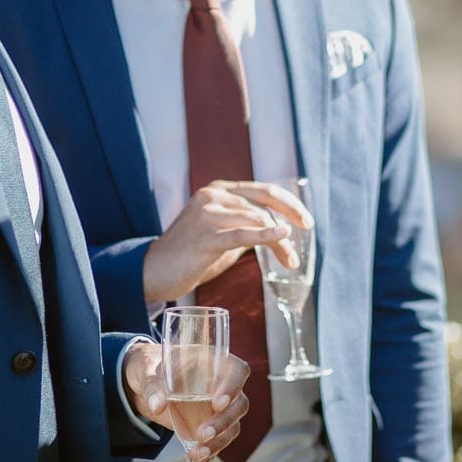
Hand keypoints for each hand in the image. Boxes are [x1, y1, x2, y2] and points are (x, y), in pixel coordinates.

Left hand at [122, 342, 251, 461]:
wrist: (147, 382)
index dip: (232, 387)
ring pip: (233, 426)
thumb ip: (153, 385)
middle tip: (203, 434)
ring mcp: (219, 407)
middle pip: (239, 404)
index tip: (217, 403)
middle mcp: (222, 385)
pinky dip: (211, 453)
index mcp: (214, 362)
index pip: (237, 371)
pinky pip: (219, 440)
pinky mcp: (210, 425)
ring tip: (197, 454)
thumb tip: (158, 405)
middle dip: (223, 422)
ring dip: (218, 442)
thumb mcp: (147, 370)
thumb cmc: (152, 367)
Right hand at [141, 180, 309, 303]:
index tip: (305, 220)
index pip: (262, 190)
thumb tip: (276, 232)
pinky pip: (242, 234)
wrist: (153, 271)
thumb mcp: (222, 233)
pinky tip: (283, 237)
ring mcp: (208, 213)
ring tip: (289, 262)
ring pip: (258, 221)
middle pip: (264, 201)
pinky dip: (267, 236)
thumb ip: (245, 227)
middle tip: (308, 228)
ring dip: (279, 242)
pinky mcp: (205, 236)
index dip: (289, 203)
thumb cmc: (190, 255)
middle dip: (292, 212)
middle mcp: (214, 195)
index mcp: (219, 190)